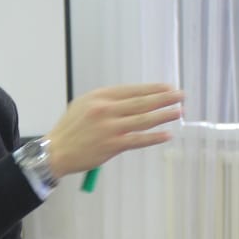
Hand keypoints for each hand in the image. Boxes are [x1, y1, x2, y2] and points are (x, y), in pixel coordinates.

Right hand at [46, 84, 183, 178]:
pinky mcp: (112, 145)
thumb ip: (106, 101)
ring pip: (143, 119)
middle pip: (142, 102)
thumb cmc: (70, 128)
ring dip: (164, 115)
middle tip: (181, 96)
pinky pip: (138, 140)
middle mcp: (105, 109)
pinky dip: (154, 138)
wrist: (57, 150)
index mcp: (99, 96)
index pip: (133, 90)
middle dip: (164, 98)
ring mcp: (110, 128)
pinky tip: (167, 135)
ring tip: (179, 112)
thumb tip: (133, 99)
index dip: (153, 88)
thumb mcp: (84, 105)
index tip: (168, 88)